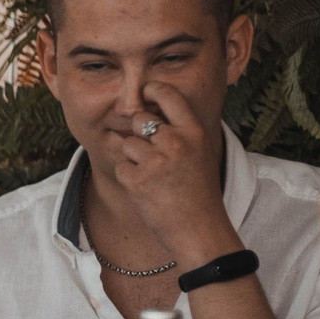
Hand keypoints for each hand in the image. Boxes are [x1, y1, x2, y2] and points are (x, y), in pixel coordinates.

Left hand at [103, 82, 237, 264]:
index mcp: (195, 133)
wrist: (199, 229)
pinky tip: (146, 190)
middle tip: (153, 154)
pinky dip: (129, 177)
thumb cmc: (199, 193)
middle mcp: (175, 142)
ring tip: (153, 176)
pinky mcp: (136, 179)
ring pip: (126, 143)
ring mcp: (155, 160)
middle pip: (140, 119)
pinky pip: (121, 166)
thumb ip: (179, 133)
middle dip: (139, 132)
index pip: (169, 97)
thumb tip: (148, 115)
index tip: (146, 89)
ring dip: (133, 157)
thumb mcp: (199, 154)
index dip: (153, 89)